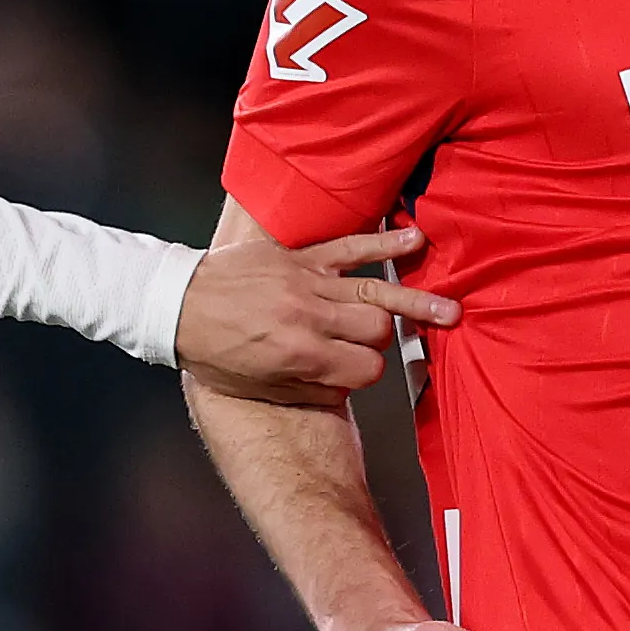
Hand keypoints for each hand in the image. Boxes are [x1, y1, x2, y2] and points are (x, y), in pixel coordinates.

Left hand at [173, 223, 455, 404]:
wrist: (177, 308)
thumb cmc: (214, 353)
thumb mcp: (258, 388)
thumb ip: (310, 388)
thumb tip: (350, 382)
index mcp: (300, 355)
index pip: (364, 369)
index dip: (365, 374)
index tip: (356, 372)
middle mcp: (310, 317)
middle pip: (376, 329)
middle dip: (384, 340)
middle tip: (391, 341)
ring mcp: (307, 282)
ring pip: (375, 292)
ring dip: (419, 302)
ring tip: (452, 310)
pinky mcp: (301, 256)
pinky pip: (351, 246)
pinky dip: (385, 244)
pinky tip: (417, 242)